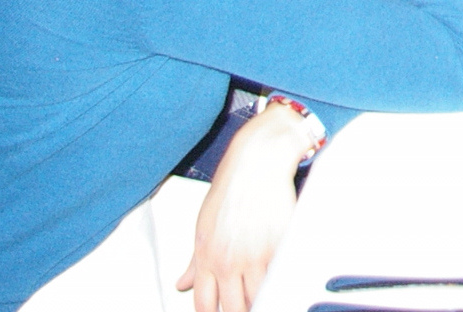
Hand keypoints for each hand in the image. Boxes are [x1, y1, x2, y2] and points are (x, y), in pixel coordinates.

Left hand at [176, 104, 311, 311]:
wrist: (256, 164)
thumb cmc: (231, 190)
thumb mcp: (203, 227)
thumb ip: (195, 262)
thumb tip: (182, 284)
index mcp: (206, 258)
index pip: (205, 305)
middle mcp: (228, 261)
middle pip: (234, 308)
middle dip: (240, 310)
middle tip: (247, 304)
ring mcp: (255, 256)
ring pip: (259, 298)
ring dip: (262, 299)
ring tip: (265, 296)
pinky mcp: (279, 247)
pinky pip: (280, 278)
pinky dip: (280, 283)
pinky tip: (281, 282)